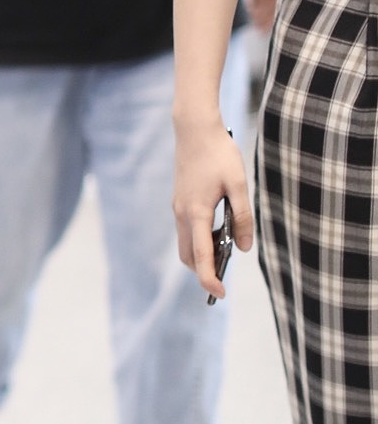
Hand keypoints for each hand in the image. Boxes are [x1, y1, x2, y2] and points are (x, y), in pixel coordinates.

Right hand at [174, 118, 253, 296]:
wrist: (194, 129)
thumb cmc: (219, 154)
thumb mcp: (238, 185)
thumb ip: (242, 217)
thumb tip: (244, 247)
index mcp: (197, 212)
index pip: (201, 256)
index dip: (209, 279)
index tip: (220, 294)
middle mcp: (182, 213)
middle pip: (189, 256)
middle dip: (204, 270)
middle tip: (226, 273)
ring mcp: (178, 207)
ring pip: (186, 243)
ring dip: (202, 254)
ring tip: (227, 246)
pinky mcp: (179, 201)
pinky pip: (187, 229)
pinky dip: (200, 238)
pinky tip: (219, 227)